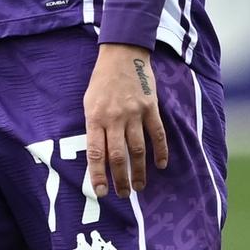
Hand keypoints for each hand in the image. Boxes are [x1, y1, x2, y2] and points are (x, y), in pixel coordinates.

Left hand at [83, 44, 171, 197]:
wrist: (122, 55)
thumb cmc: (101, 81)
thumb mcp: (89, 103)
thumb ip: (93, 127)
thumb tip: (98, 156)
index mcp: (95, 117)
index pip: (96, 153)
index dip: (98, 175)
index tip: (101, 191)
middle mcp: (115, 118)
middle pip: (118, 156)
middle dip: (120, 179)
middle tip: (123, 195)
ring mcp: (135, 113)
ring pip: (138, 149)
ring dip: (139, 171)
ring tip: (139, 187)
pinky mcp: (151, 108)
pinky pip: (157, 133)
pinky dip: (160, 151)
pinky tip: (160, 165)